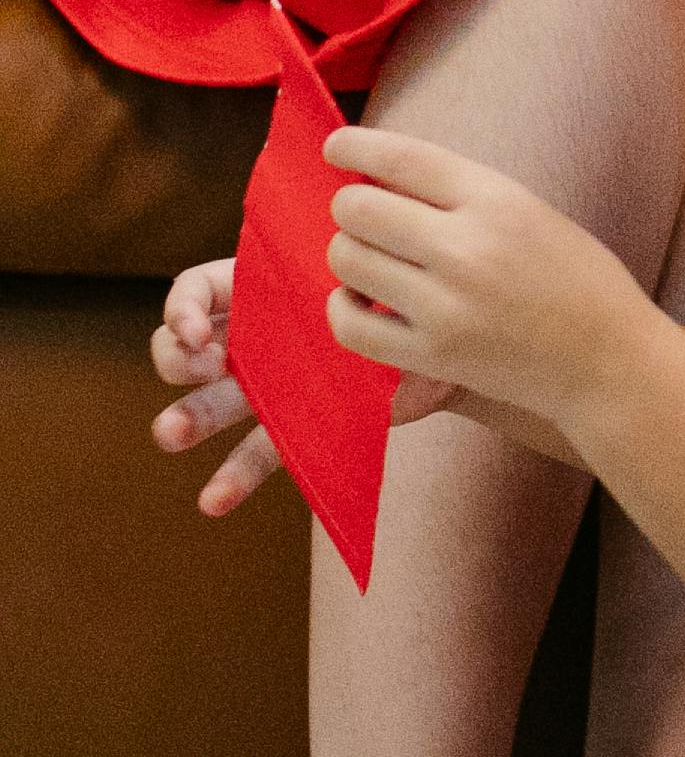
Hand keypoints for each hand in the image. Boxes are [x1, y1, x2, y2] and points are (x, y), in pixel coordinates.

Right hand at [148, 251, 457, 520]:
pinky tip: (212, 501)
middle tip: (210, 366)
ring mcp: (266, 385)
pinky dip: (232, 478)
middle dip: (177, 359)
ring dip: (184, 419)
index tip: (197, 332)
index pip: (195, 291)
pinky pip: (255, 453)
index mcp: (259, 287)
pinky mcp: (291, 426)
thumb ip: (337, 268)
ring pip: (209, 403)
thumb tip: (337, 255)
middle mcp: (251, 336)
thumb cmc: (401, 292)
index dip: (181, 309)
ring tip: (171, 433)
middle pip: (182, 348)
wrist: (442, 343)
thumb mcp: (365, 269)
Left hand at [315, 133, 665, 446]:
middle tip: (367, 219)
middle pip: (357, 208)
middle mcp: (466, 248)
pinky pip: (349, 324)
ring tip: (372, 262)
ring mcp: (446, 305)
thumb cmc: (575, 279)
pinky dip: (343, 308)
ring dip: (348, 255)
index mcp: (496, 200)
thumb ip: (460, 193)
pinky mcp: (433, 355)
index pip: (402, 158)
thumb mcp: (529, 211)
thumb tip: (378, 176)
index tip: (335, 146)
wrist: (609, 360)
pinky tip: (363, 302)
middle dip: (351, 208)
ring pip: (346, 260)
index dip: (354, 145)